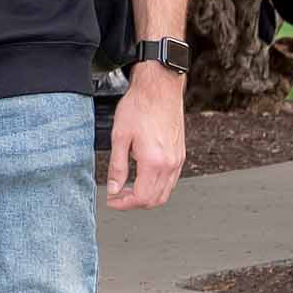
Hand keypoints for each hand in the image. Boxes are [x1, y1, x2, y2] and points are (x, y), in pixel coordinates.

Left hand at [105, 65, 185, 209]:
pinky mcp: (180, 153)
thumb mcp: (120, 137)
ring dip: (146, 196)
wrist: (159, 88)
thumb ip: (116, 167)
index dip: (124, 203)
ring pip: (165, 192)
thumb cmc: (140, 107)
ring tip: (127, 188)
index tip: (112, 200)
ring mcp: (178, 159)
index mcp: (154, 162)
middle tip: (117, 196)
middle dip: (134, 203)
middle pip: (155, 200)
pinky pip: (171, 180)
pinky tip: (142, 177)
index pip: (141, 197)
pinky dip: (157, 186)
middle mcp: (170, 164)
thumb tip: (113, 188)